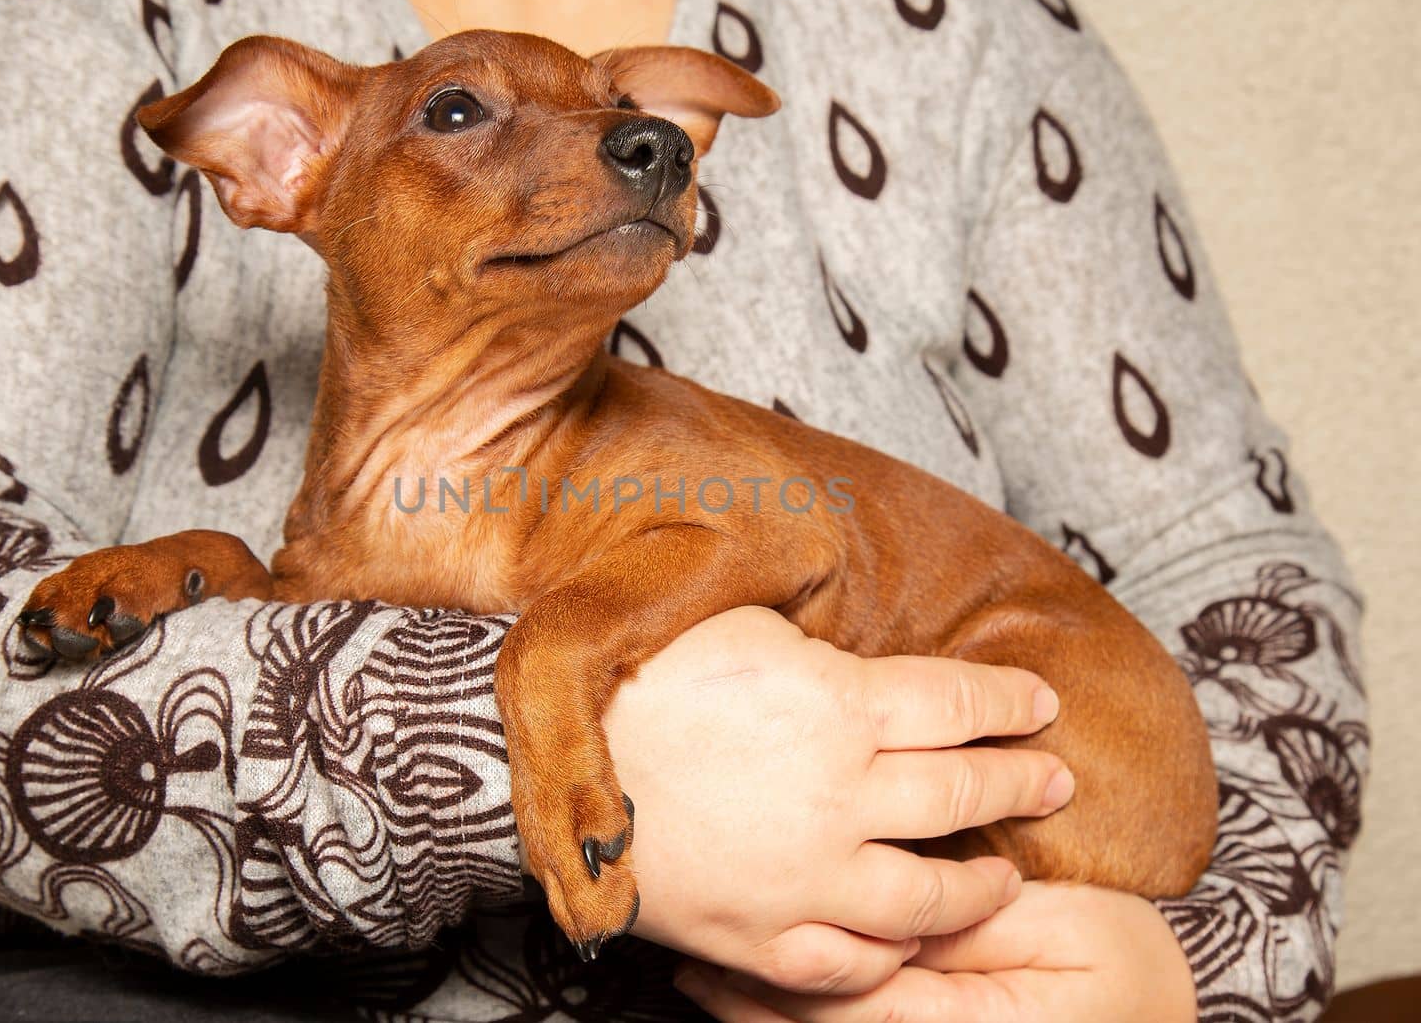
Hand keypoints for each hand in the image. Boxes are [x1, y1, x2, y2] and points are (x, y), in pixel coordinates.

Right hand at [599, 606, 1073, 994]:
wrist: (530, 754)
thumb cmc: (632, 675)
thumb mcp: (738, 621)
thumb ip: (818, 646)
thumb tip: (859, 654)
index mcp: (843, 705)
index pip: (963, 703)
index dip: (1013, 702)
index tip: (1040, 702)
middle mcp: (842, 797)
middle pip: (967, 794)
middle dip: (1024, 783)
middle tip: (1055, 780)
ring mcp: (805, 877)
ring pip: (929, 898)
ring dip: (981, 887)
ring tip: (1004, 878)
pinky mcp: (759, 937)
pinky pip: (850, 964)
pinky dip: (890, 956)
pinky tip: (906, 942)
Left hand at [673, 880, 1196, 1021]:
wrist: (1163, 1017)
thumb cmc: (1126, 966)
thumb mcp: (1066, 932)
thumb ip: (976, 929)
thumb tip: (896, 913)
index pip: (861, 1002)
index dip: (790, 973)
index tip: (732, 931)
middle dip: (754, 999)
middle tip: (689, 955)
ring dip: (760, 1015)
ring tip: (699, 975)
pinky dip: (797, 1022)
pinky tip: (748, 1000)